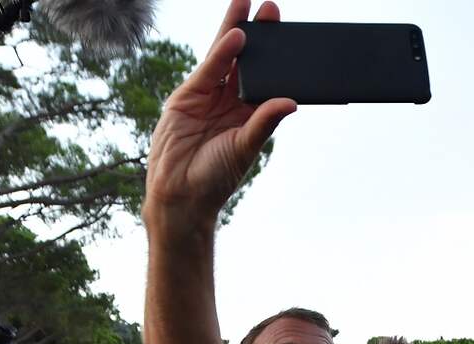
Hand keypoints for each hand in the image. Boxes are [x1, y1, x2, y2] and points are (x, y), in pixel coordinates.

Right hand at [143, 0, 296, 238]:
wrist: (180, 194)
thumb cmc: (216, 178)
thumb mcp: (245, 148)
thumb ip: (264, 122)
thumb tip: (291, 102)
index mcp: (250, 115)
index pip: (267, 80)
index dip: (277, 59)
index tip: (293, 38)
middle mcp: (231, 102)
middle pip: (247, 62)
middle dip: (259, 35)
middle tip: (272, 8)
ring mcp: (208, 97)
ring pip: (224, 58)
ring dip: (236, 31)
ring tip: (248, 5)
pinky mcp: (187, 96)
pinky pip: (208, 69)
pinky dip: (220, 52)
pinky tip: (235, 35)